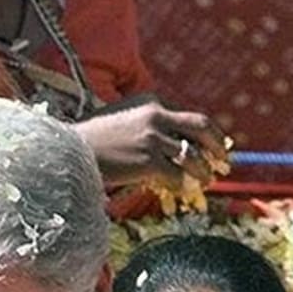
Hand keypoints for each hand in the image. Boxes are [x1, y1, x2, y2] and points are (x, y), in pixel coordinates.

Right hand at [73, 95, 229, 189]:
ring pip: (192, 155)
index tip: (213, 145)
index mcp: (151, 101)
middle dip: (218, 145)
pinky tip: (180, 190)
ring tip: (206, 181)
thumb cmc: (91, 141)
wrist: (68, 151)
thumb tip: (168, 144)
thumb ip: (144, 125)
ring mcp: (153, 138)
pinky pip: (177, 176)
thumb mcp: (121, 120)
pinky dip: (182, 185)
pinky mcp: (148, 160)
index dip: (206, 133)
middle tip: (224, 160)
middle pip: (201, 127)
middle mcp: (156, 115)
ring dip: (204, 170)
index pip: (188, 116)